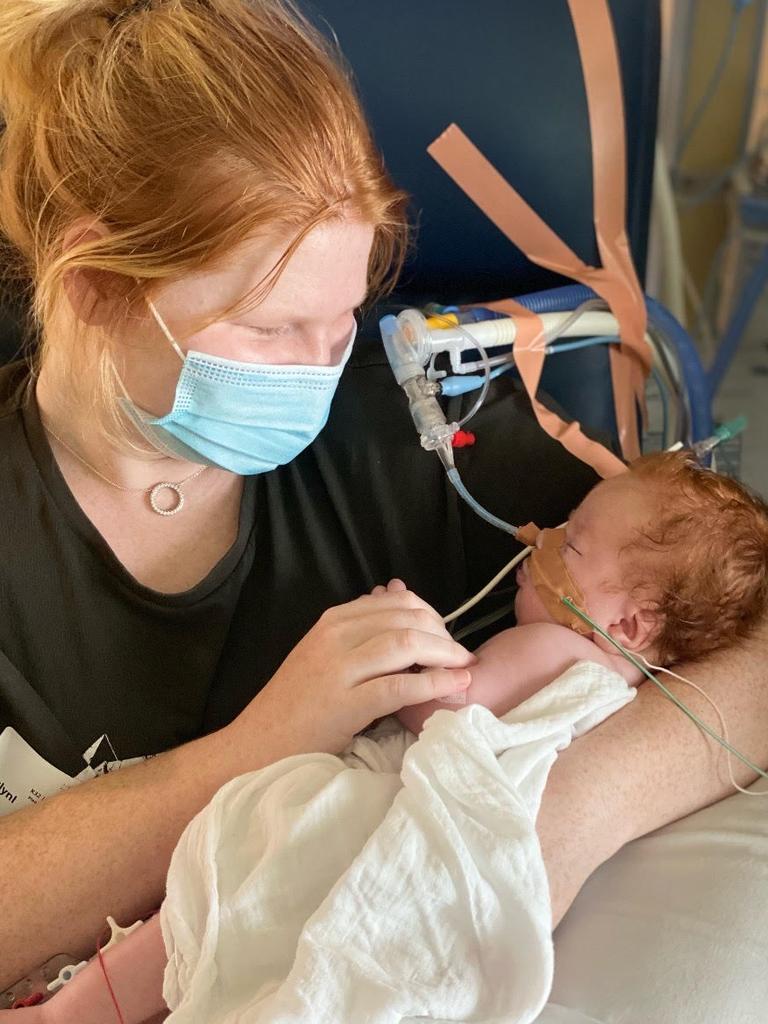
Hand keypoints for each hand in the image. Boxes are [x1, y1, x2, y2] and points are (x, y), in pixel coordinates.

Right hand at [232, 581, 474, 756]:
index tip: (446, 634)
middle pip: (407, 620)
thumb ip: (360, 628)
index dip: (431, 615)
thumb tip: (399, 594)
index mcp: (332, 622)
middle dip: (443, 634)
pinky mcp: (345, 705)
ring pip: (407, 645)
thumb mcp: (325, 653)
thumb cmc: (297, 703)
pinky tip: (457, 685)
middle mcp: (335, 637)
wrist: (258, 743)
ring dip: (446, 653)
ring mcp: (338, 670)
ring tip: (466, 666)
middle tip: (460, 654)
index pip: (397, 603)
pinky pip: (400, 685)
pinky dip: (435, 682)